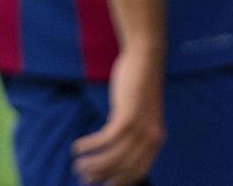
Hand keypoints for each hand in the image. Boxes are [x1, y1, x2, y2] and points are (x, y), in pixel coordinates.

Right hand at [72, 46, 164, 184]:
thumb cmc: (138, 83)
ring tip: (78, 167)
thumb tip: (117, 141)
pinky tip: (77, 148)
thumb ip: (134, 127)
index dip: (119, 181)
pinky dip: (90, 146)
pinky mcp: (127, 117)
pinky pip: (106, 139)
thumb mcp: (140, 110)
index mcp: (155, 139)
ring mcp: (140, 128)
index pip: (138, 171)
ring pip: (114, 157)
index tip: (103, 185)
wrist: (145, 59)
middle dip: (103, 177)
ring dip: (94, 165)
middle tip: (85, 180)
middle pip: (125, 168)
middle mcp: (151, 138)